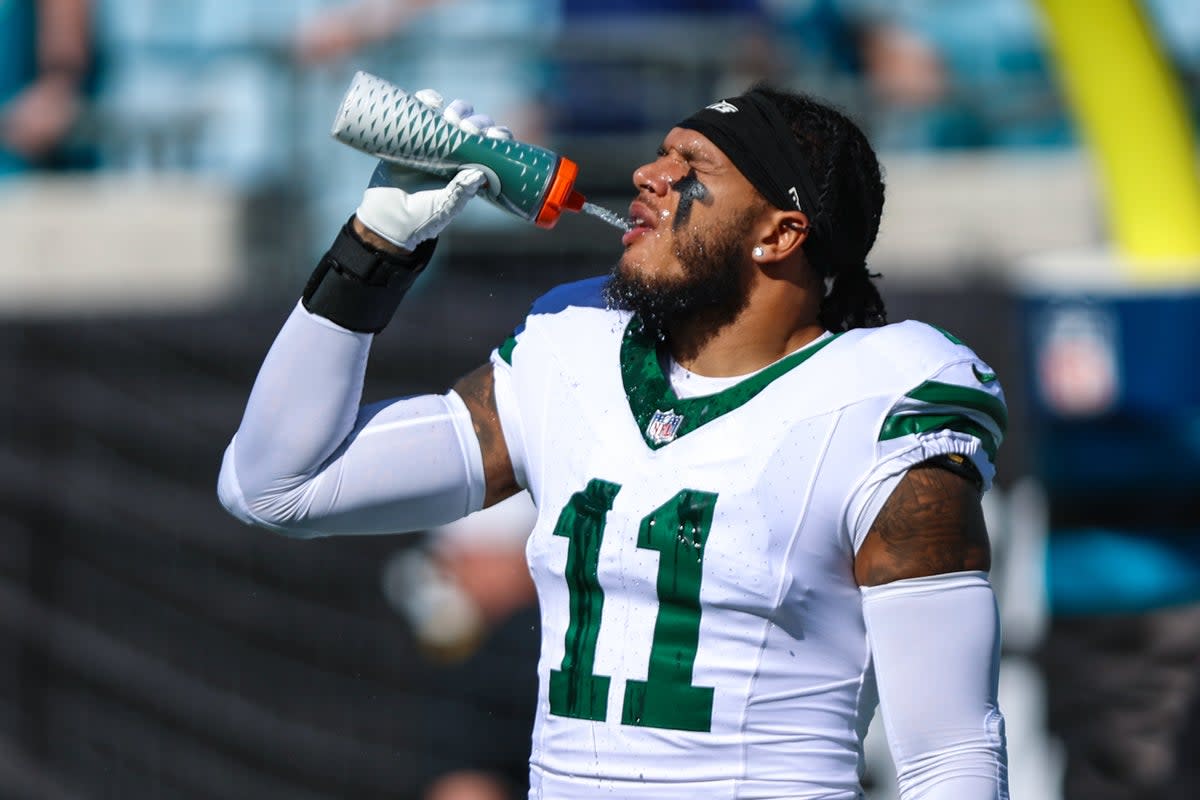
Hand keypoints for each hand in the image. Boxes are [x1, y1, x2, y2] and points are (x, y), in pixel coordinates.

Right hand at [354, 91, 513, 250]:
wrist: (385, 219)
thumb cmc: (421, 219)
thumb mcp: (444, 209)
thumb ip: (459, 194)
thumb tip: (478, 174)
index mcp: (472, 170)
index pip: (493, 147)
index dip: (497, 137)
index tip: (492, 137)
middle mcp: (457, 153)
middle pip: (476, 127)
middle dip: (477, 123)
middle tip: (466, 130)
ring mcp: (435, 142)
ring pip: (454, 114)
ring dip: (459, 109)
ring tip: (450, 118)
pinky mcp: (411, 135)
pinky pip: (423, 109)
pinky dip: (429, 99)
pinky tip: (432, 102)